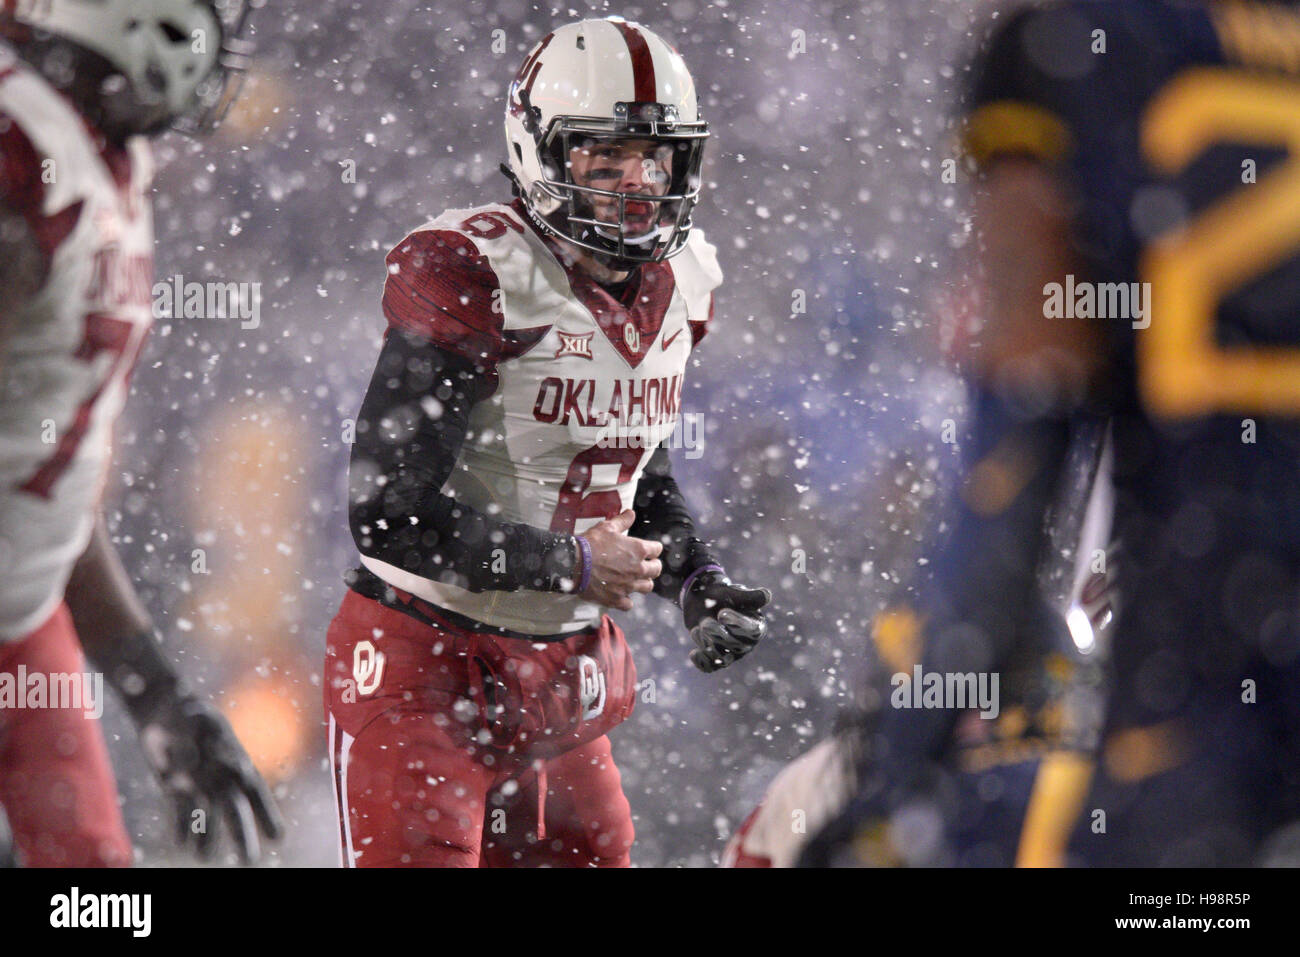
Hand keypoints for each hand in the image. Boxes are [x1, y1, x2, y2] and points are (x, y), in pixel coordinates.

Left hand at [134, 693, 284, 864]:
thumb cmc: (186, 711)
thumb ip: (203, 749)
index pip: (255, 791)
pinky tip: (182, 844)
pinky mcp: (175, 786)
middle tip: (250, 863)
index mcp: (235, 759)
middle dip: (242, 836)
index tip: (278, 837)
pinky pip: (180, 811)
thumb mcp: (196, 719)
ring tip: (205, 858)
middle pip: (234, 810)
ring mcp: (198, 782)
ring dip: (208, 837)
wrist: (163, 707)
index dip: (266, 814)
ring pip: (207, 815)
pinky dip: (181, 827)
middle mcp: (221, 775)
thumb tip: (210, 765)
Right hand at [580, 509, 662, 610]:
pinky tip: (622, 594)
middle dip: (653, 566)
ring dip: (643, 582)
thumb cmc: (591, 544)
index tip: (648, 549)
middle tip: (646, 564)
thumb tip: (631, 513)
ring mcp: (628, 586)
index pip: (657, 549)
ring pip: (647, 587)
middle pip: (656, 570)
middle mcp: (637, 569)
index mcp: (638, 550)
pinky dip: (627, 600)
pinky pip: (629, 604)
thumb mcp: (607, 527)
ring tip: (635, 579)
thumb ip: (622, 521)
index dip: (653, 548)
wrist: (573, 563)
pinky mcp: (617, 599)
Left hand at [683, 569, 769, 672]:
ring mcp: (733, 654)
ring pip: (719, 656)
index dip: (737, 623)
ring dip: (704, 641)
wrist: (702, 602)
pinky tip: (694, 652)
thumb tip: (767, 596)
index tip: (721, 613)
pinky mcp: (717, 660)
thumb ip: (750, 597)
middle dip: (715, 632)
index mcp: (756, 625)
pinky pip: (710, 667)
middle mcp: (747, 643)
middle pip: (733, 645)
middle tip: (705, 620)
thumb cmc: (721, 596)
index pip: (752, 630)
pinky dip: (701, 661)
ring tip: (698, 628)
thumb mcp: (734, 593)